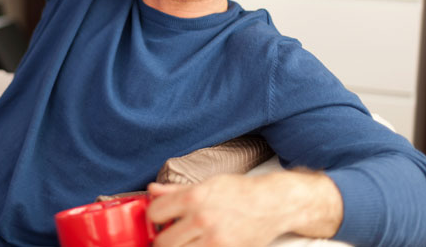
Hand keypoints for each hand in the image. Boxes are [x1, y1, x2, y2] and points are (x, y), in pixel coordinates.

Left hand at [147, 175, 287, 246]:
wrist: (272, 204)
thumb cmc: (240, 192)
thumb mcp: (206, 184)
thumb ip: (176, 190)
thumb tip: (153, 190)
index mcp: (192, 198)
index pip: (155, 212)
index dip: (153, 216)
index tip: (159, 219)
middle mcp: (201, 219)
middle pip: (163, 242)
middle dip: (162, 240)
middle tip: (169, 236)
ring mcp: (214, 240)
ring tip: (185, 242)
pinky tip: (200, 245)